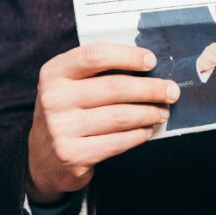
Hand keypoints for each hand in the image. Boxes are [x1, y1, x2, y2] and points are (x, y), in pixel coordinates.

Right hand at [27, 43, 180, 203]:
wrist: (43, 158)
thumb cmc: (68, 112)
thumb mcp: (70, 85)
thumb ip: (99, 72)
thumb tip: (149, 66)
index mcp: (54, 73)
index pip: (96, 55)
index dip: (128, 56)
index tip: (152, 61)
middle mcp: (53, 98)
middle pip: (115, 87)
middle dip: (151, 89)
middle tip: (172, 91)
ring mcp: (60, 128)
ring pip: (120, 116)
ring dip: (149, 113)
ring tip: (163, 112)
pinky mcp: (72, 155)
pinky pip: (117, 142)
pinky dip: (138, 135)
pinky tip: (147, 130)